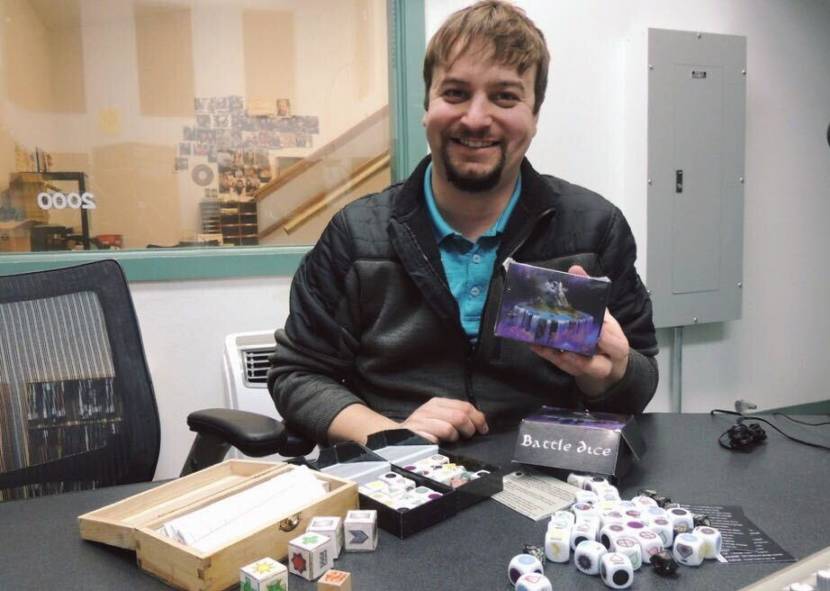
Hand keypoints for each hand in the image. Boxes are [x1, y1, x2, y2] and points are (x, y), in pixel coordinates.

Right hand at [400, 398, 488, 442]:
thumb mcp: (438, 417)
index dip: (478, 418)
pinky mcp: (415, 434)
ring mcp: (421, 421)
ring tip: (452, 440)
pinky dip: (441, 443)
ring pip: (449, 428)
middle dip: (470, 428)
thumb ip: (457, 415)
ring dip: (455, 437)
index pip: (464, 406)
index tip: (483, 429)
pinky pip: (436, 439)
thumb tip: (480, 422)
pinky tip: (440, 443)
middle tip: (469, 436)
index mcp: (437, 403)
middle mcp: (429, 409)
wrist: (395, 437)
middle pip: (460, 416)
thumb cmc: (422, 429)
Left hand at [530, 265, 629, 396]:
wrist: (607, 363)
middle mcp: (605, 361)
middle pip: (597, 365)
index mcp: (617, 343)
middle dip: (581, 356)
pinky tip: (534, 344)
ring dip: (559, 358)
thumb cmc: (604, 334)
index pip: (617, 345)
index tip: (600, 331)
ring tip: (543, 343)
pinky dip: (548, 355)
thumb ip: (590, 293)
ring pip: (577, 369)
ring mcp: (588, 369)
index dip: (608, 339)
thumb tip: (575, 268)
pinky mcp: (573, 371)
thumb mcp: (602, 313)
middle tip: (565, 345)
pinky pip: (560, 366)